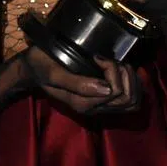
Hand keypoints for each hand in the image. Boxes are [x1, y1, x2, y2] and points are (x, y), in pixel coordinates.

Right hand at [19, 46, 140, 113]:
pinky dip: (131, 83)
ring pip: (133, 101)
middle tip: (109, 59)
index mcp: (83, 104)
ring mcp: (101, 106)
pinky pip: (130, 99)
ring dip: (130, 79)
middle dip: (124, 74)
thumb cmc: (42, 68)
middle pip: (128, 99)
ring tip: (115, 64)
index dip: (112, 70)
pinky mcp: (104, 100)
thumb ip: (77, 84)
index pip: (115, 92)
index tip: (96, 56)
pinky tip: (120, 69)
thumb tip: (107, 89)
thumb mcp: (54, 73)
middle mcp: (95, 109)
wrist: (33, 71)